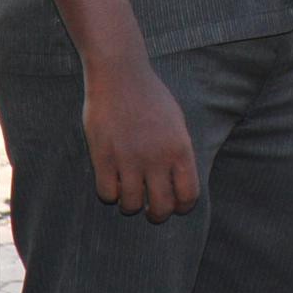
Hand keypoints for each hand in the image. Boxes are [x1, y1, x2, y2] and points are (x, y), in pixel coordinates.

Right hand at [83, 60, 198, 222]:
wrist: (121, 77)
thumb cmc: (151, 97)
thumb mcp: (177, 122)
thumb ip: (178, 151)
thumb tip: (179, 179)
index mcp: (180, 149)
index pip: (189, 194)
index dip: (183, 207)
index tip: (177, 207)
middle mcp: (157, 159)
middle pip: (162, 207)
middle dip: (158, 214)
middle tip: (153, 211)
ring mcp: (129, 160)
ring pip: (132, 205)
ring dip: (132, 205)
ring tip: (131, 196)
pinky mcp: (104, 159)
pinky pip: (107, 194)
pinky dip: (110, 194)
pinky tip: (113, 183)